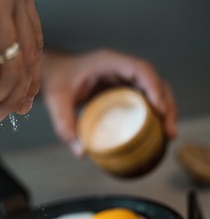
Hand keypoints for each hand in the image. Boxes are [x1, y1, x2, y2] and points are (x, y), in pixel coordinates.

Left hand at [42, 49, 177, 156]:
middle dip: (166, 104)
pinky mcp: (120, 88)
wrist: (51, 73)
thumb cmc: (55, 81)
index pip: (140, 69)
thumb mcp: (57, 102)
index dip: (154, 87)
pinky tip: (154, 130)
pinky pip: (142, 97)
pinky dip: (151, 112)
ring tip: (168, 134)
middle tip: (169, 130)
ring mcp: (122, 78)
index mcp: (108, 62)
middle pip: (153, 81)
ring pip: (152, 90)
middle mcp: (119, 68)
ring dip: (164, 109)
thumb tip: (81, 153)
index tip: (160, 109)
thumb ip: (65, 127)